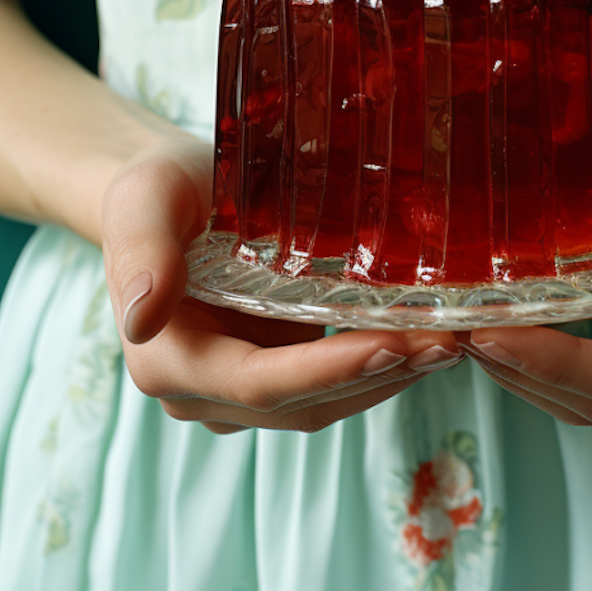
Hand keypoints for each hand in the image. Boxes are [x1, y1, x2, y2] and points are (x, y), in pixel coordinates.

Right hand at [101, 137, 461, 432]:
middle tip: (449, 342)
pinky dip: (375, 367)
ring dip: (388, 378)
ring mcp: (233, 395)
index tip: (395, 347)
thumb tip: (141, 317)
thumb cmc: (157, 186)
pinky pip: (328, 386)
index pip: (261, 383)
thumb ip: (142, 251)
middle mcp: (197, 394)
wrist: (168, 192)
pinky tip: (422, 340)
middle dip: (379, 376)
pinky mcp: (268, 378)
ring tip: (450, 342)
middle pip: (302, 404)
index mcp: (167, 361)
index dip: (330, 372)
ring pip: (322, 404)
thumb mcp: (144, 198)